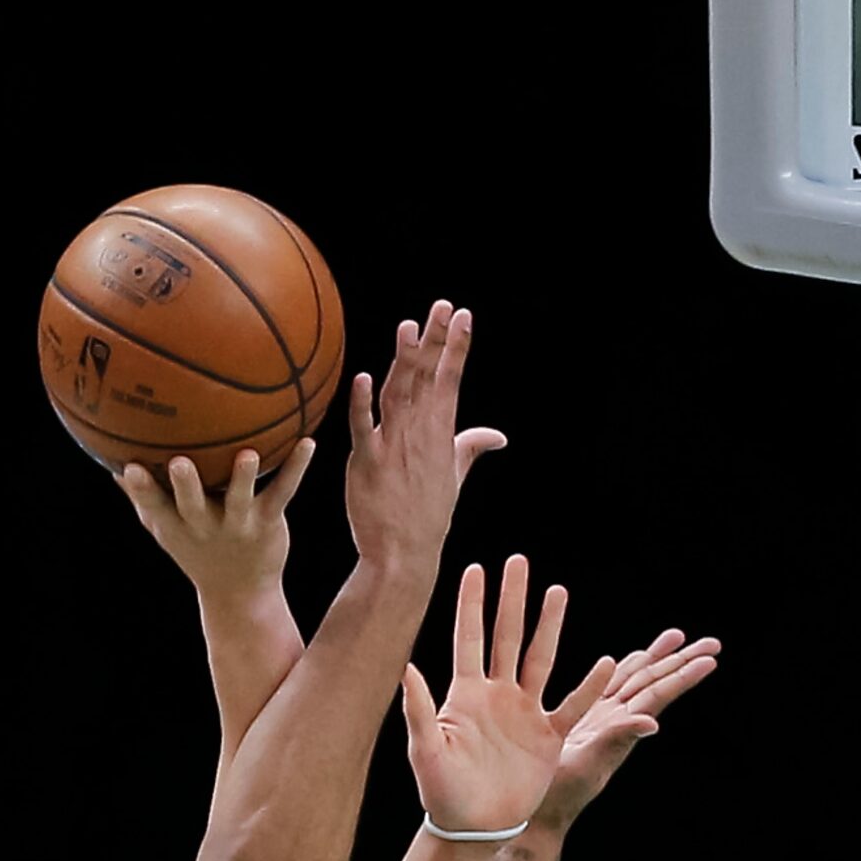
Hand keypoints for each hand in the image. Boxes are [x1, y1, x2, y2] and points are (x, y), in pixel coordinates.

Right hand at [117, 441, 317, 610]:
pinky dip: (296, 467)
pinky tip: (308, 442)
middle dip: (184, 485)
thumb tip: (112, 461)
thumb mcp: (164, 528)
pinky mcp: (267, 522)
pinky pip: (282, 491)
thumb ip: (141, 497)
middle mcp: (204, 525)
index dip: (140, 489)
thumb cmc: (197, 551)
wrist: (240, 594)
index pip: (152, 505)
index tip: (128, 467)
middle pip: (190, 504)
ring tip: (248, 454)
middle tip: (179, 463)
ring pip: (238, 499)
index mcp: (176, 523)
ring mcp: (237, 524)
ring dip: (241, 477)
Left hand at [345, 303, 504, 567]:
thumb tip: (498, 436)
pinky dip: (362, 404)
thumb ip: (471, 447)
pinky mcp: (366, 463)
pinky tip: (364, 378)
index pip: (451, 380)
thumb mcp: (454, 476)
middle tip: (442, 306)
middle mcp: (420, 435)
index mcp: (441, 434)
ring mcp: (393, 447)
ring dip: (405, 361)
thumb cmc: (427, 516)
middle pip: (428, 378)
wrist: (403, 554)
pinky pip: (363, 428)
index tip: (463, 316)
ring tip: (410, 327)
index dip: (457, 347)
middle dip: (436, 341)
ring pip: (399, 394)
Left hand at [403, 556, 610, 836]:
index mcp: (465, 695)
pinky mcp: (548, 738)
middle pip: (507, 637)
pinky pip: (572, 707)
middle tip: (518, 561)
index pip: (469, 638)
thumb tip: (405, 667)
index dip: (471, 604)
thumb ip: (419, 709)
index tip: (475, 567)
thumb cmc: (441, 791)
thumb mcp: (426, 750)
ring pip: (541, 660)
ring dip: (549, 626)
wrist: (471, 827)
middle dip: (512, 599)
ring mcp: (524, 714)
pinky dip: (589, 688)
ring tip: (557, 591)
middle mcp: (497, 695)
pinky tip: (606, 663)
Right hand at [534, 628, 721, 830]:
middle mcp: (618, 722)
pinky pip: (610, 687)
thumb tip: (652, 722)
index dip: (684, 676)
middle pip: (654, 683)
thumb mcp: (587, 764)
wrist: (540, 811)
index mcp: (622, 729)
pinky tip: (631, 659)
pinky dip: (624, 669)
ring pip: (635, 681)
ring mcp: (603, 720)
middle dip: (681, 661)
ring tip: (677, 638)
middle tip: (712, 643)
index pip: (659, 695)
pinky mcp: (585, 720)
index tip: (711, 659)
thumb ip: (616, 740)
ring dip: (657, 659)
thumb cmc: (560, 794)